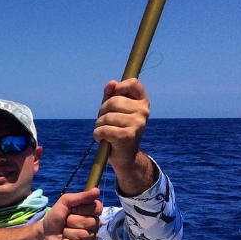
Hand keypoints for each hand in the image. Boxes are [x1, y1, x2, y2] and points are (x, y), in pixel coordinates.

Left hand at [43, 188, 101, 239]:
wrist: (45, 235)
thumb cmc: (56, 217)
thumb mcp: (65, 202)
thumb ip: (80, 196)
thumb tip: (96, 190)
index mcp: (92, 211)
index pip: (97, 208)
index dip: (82, 209)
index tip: (73, 210)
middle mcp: (95, 224)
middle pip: (90, 223)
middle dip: (72, 222)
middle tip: (65, 223)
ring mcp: (92, 238)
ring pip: (84, 235)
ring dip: (68, 234)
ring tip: (64, 233)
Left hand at [93, 79, 156, 194]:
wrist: (124, 156)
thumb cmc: (117, 129)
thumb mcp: (113, 110)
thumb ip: (111, 95)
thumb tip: (111, 83)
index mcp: (142, 101)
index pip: (133, 83)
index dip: (120, 86)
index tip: (113, 94)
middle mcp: (143, 111)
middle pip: (113, 101)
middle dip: (102, 112)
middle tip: (103, 121)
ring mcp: (137, 123)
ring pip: (106, 117)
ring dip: (98, 125)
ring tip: (103, 131)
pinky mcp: (128, 135)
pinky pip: (104, 129)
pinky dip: (97, 134)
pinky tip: (101, 138)